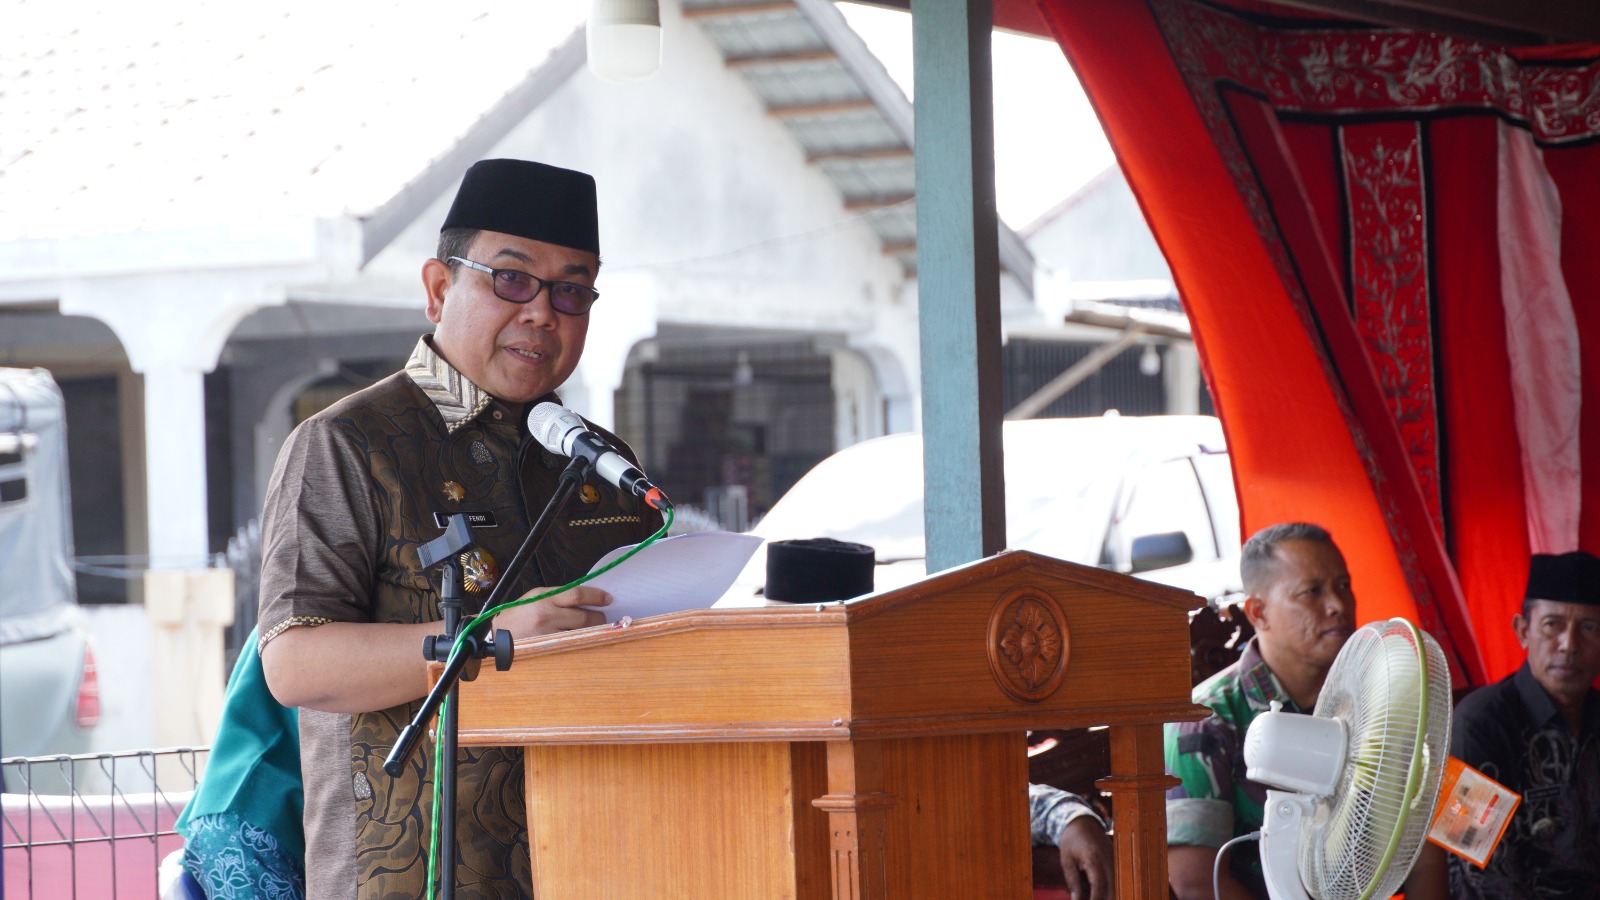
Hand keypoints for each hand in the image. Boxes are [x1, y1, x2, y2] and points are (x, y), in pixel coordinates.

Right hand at [493, 585, 611, 638]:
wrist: (496, 635)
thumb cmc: (517, 615)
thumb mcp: (535, 597)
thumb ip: (558, 597)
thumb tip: (585, 599)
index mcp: (544, 597)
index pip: (577, 594)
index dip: (596, 596)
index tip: (608, 599)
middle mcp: (546, 615)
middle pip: (584, 616)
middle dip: (598, 618)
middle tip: (602, 618)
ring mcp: (547, 634)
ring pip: (580, 633)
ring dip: (591, 632)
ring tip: (593, 631)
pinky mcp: (546, 649)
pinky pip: (570, 646)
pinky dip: (579, 643)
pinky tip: (582, 642)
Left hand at [1057, 815, 1113, 899]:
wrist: (1082, 823)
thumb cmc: (1072, 841)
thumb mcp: (1066, 861)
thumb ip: (1072, 881)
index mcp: (1094, 860)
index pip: (1099, 887)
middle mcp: (1108, 861)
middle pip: (1113, 889)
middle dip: (1105, 899)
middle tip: (1092, 899)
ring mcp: (1116, 860)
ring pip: (1119, 885)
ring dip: (1110, 894)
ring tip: (1096, 895)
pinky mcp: (1118, 861)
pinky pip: (1119, 878)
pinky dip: (1112, 887)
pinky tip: (1102, 891)